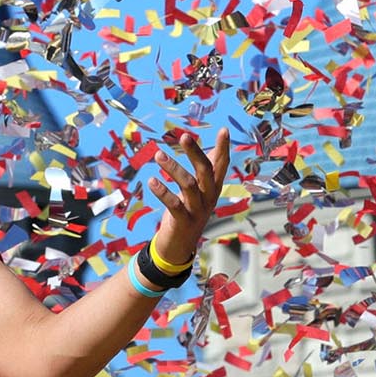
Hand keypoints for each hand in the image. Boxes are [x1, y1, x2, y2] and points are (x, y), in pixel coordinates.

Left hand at [149, 129, 230, 266]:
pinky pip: (174, 204)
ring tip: (158, 155)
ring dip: (173, 168)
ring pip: (189, 185)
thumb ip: (207, 172)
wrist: (179, 246)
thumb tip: (215, 148)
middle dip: (196, 153)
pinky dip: (162, 191)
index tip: (224, 130)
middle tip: (185, 136)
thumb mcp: (199, 191)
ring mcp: (197, 210)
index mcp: (213, 189)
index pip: (221, 165)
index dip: (223, 148)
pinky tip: (151, 180)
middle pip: (206, 172)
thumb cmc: (188, 212)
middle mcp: (209, 198)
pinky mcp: (183, 222)